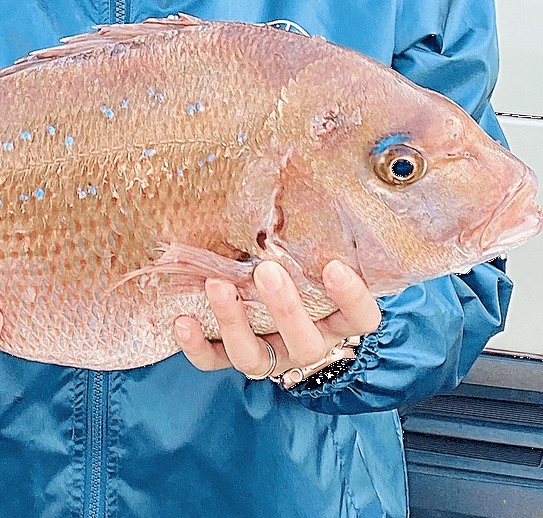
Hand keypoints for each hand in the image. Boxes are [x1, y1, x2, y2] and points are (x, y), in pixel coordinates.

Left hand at [174, 259, 380, 380]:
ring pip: (255, 356)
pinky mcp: (235, 358)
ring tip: (217, 285)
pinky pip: (215, 362)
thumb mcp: (317, 259)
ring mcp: (271, 356)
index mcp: (338, 322)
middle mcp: (307, 343)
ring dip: (233, 321)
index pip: (359, 318)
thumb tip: (298, 180)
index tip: (334, 266)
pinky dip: (197, 345)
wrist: (284, 311)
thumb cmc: (305, 273)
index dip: (350, 297)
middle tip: (267, 272)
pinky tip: (182, 320)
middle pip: (304, 341)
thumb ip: (315, 240)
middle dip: (284, 307)